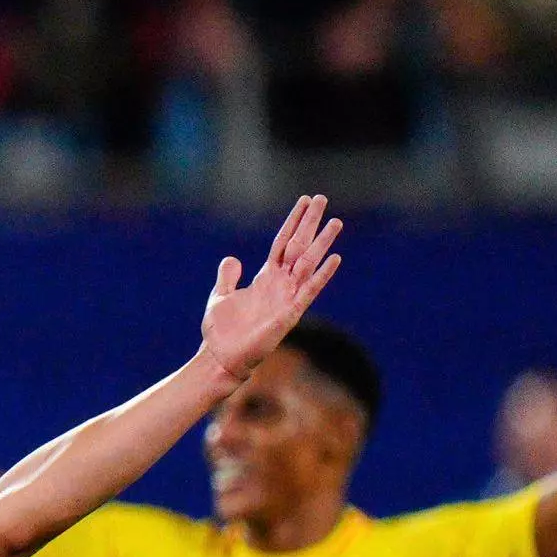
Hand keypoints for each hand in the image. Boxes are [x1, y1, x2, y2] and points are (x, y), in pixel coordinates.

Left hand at [195, 194, 344, 385]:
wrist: (222, 357)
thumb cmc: (222, 331)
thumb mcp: (220, 295)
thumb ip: (228, 276)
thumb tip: (233, 258)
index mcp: (265, 278)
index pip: (283, 242)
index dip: (293, 222)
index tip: (304, 202)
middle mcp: (280, 284)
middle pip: (298, 246)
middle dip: (310, 223)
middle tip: (322, 199)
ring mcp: (287, 297)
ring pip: (308, 263)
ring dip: (321, 243)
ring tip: (335, 222)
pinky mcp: (290, 313)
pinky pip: (309, 290)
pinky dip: (321, 275)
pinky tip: (334, 258)